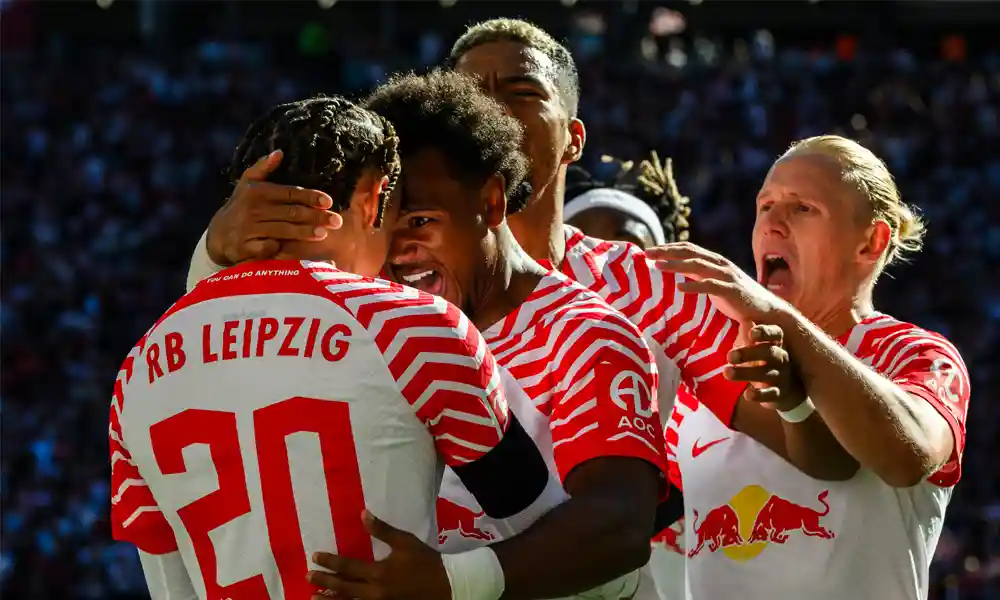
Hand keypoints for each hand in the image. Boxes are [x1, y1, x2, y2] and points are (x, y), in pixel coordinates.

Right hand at [207, 149, 341, 265]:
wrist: (217, 235)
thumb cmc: (240, 206)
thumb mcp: (247, 184)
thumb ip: (264, 168)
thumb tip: (280, 152)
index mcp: (258, 192)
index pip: (289, 193)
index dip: (310, 197)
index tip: (328, 201)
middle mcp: (253, 209)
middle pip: (291, 213)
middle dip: (315, 217)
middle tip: (336, 221)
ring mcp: (249, 228)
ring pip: (284, 230)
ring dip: (305, 232)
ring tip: (324, 233)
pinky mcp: (245, 247)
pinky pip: (269, 248)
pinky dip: (283, 248)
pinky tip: (299, 251)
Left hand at [307, 510, 450, 599]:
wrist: (447, 586)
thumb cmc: (425, 562)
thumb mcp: (405, 542)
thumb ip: (382, 530)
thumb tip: (363, 514)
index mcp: (379, 573)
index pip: (347, 567)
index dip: (330, 561)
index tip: (315, 557)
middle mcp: (375, 592)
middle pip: (343, 588)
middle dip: (324, 582)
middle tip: (308, 576)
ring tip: (314, 598)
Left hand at [646, 242, 787, 323]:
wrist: (769, 314)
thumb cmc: (740, 301)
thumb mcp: (716, 285)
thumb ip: (700, 277)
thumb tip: (678, 275)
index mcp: (716, 262)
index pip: (689, 249)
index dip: (669, 247)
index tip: (650, 250)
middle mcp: (721, 265)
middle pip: (690, 252)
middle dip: (667, 251)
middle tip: (646, 252)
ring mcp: (728, 277)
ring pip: (698, 266)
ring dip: (676, 264)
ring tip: (657, 266)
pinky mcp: (733, 292)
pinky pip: (711, 286)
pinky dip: (695, 285)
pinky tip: (679, 287)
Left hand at [726, 324, 805, 411]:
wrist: (788, 391)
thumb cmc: (766, 362)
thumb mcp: (758, 347)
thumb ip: (749, 334)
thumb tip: (741, 317)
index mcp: (776, 343)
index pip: (775, 333)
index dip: (765, 333)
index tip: (751, 333)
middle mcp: (781, 358)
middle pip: (769, 353)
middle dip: (749, 353)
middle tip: (729, 355)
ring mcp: (781, 376)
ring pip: (766, 374)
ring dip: (745, 373)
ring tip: (727, 372)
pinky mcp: (778, 394)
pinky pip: (770, 394)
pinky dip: (759, 395)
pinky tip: (747, 395)